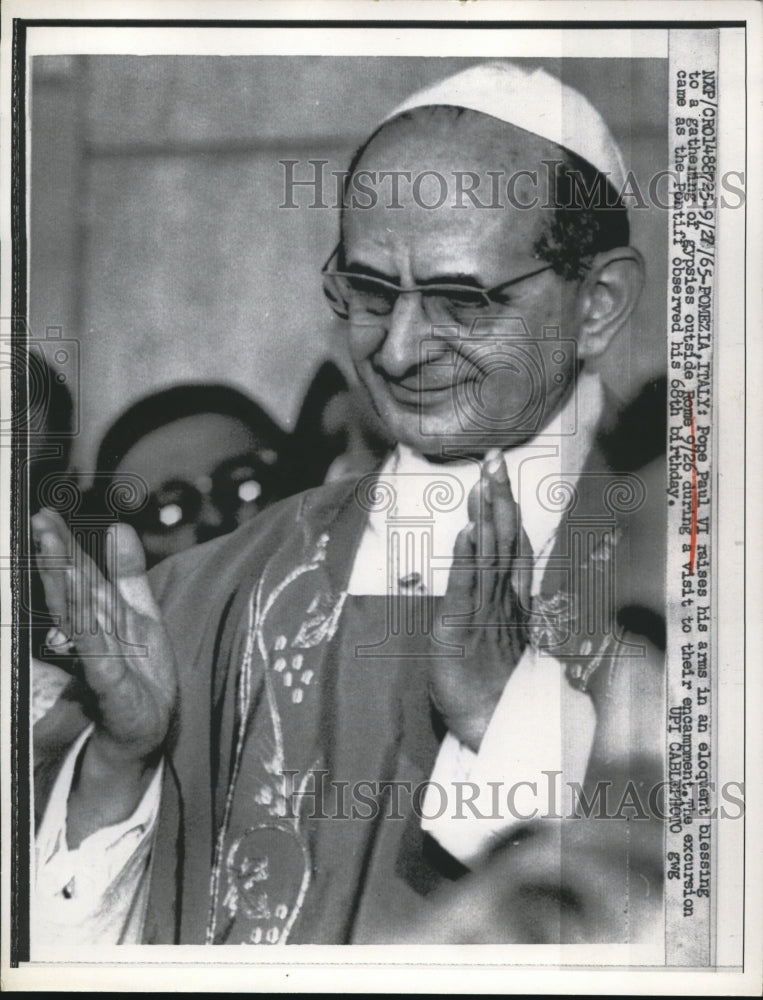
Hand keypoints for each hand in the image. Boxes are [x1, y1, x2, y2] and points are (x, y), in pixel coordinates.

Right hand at [32, 508, 176, 843]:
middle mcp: (90, 635)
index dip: (64, 546)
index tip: (46, 516)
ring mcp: (97, 661)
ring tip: (54, 554)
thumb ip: (128, 574)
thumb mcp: (139, 614)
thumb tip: (118, 527)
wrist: (144, 731)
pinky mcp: (110, 687)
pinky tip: (81, 614)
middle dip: (56, 558)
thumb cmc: (139, 673)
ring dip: (66, 588)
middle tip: (40, 524)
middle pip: (71, 591)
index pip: (78, 574)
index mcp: (98, 615)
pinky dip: (89, 635)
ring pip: (77, 619)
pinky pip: (97, 657)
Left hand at [429, 450, 532, 751]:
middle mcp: (501, 599)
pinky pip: (465, 587)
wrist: (489, 727)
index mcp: (509, 599)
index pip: (511, 543)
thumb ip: (495, 602)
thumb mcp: (491, 635)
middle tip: (495, 458)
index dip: (505, 507)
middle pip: (504, 538)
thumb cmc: (486, 684)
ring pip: (490, 554)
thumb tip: (491, 574)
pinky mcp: (459, 628)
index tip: (499, 474)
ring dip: (487, 514)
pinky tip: (467, 530)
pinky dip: (467, 557)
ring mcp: (484, 611)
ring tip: (484, 480)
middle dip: (499, 496)